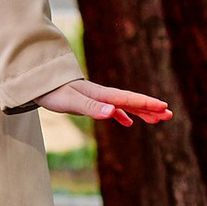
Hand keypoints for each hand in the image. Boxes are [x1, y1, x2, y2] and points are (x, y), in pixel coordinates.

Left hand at [42, 79, 174, 128]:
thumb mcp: (71, 102)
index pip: (128, 99)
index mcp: (101, 94)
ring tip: (158, 120)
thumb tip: (114, 112)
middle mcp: (102, 95)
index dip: (147, 103)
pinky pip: (112, 109)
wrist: (37, 83)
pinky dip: (122, 115)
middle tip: (169, 115)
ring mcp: (97, 98)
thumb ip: (92, 108)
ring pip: (124, 105)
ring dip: (141, 111)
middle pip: (131, 101)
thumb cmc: (52, 92)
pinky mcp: (90, 102)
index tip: (164, 107)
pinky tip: (128, 122)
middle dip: (150, 108)